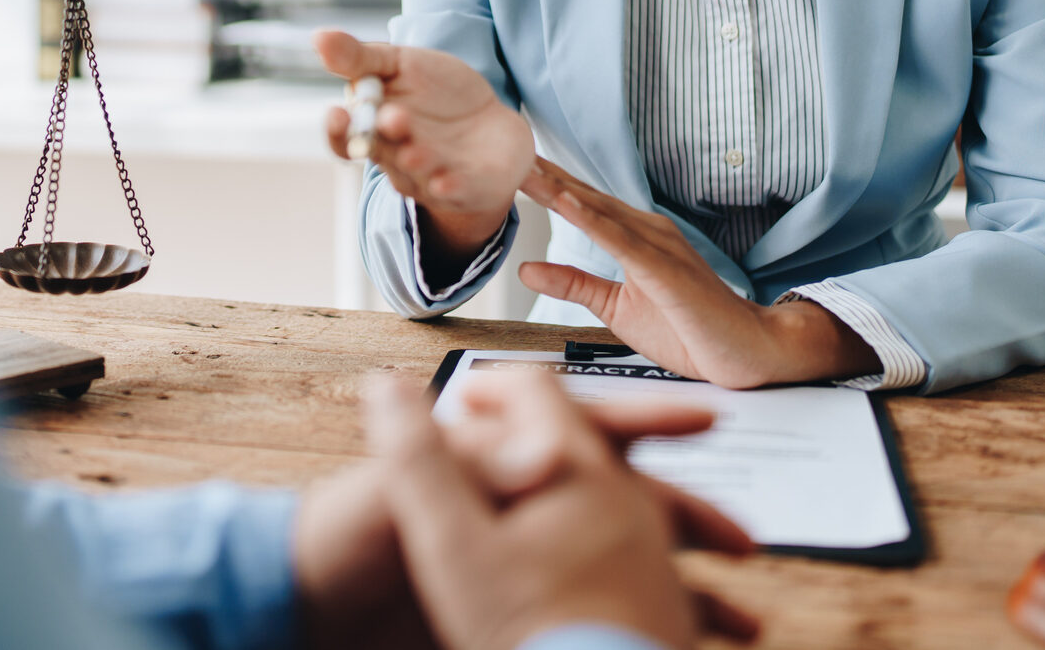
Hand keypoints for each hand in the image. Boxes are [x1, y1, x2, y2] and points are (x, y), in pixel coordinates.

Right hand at [314, 31, 533, 269]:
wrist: (493, 122)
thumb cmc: (439, 94)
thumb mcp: (401, 65)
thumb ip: (361, 58)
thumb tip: (318, 36)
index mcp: (376, 130)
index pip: (345, 140)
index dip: (338, 132)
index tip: (337, 114)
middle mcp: (399, 159)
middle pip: (383, 156)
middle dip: (384, 140)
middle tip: (392, 117)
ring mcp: (433, 177)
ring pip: (417, 175)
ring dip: (416, 163)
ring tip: (415, 150)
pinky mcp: (470, 188)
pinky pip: (458, 192)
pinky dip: (450, 188)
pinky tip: (445, 180)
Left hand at [359, 369, 759, 649]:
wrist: (302, 612)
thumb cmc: (339, 540)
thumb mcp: (399, 492)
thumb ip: (466, 460)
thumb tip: (541, 437)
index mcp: (487, 458)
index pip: (577, 425)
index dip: (642, 417)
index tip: (708, 418)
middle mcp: (508, 501)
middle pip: (614, 496)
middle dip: (681, 513)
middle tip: (741, 537)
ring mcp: (512, 558)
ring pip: (617, 563)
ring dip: (680, 586)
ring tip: (739, 621)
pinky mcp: (509, 616)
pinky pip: (593, 617)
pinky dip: (643, 628)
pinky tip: (686, 645)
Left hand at [518, 162, 880, 387]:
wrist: (747, 354)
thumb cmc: (690, 330)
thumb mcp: (617, 308)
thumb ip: (575, 284)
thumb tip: (526, 268)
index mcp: (635, 238)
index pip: (583, 205)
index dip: (547, 184)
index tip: (511, 163)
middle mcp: (647, 232)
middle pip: (586, 197)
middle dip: (546, 175)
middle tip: (506, 151)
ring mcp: (658, 247)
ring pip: (600, 211)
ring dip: (561, 188)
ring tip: (525, 168)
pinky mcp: (666, 271)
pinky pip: (623, 241)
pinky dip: (593, 221)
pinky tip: (567, 203)